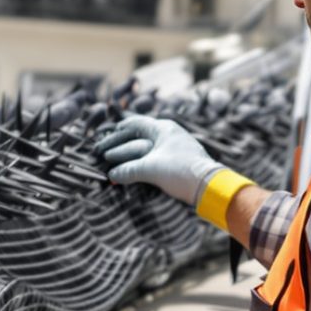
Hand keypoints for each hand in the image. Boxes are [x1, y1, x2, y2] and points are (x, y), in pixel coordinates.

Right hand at [95, 115, 222, 204]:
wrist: (208, 186)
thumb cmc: (180, 170)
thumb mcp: (150, 169)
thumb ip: (129, 171)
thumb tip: (111, 175)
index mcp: (163, 129)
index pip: (136, 124)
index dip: (119, 129)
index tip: (107, 134)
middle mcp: (168, 135)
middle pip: (138, 137)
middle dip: (120, 145)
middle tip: (103, 152)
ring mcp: (174, 148)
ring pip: (145, 149)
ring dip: (129, 156)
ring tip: (115, 163)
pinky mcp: (178, 162)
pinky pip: (153, 159)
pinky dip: (140, 163)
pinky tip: (134, 170)